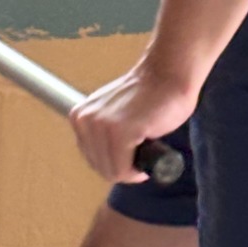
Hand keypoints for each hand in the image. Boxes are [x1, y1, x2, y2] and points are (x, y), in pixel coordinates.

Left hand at [70, 60, 202, 183]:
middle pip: (100, 167)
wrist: (168, 74)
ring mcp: (102, 125)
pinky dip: (137, 172)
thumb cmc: (150, 96)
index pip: (91, 158)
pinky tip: (147, 159)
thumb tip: (105, 161)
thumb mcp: (112, 115)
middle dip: (122, 169)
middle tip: (140, 158)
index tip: (131, 158)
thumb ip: (102, 133)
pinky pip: (123, 169)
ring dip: (131, 171)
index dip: (113, 163)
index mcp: (79, 116)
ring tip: (145, 152)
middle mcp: (85, 120)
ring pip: (111, 171)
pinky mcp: (120, 131)